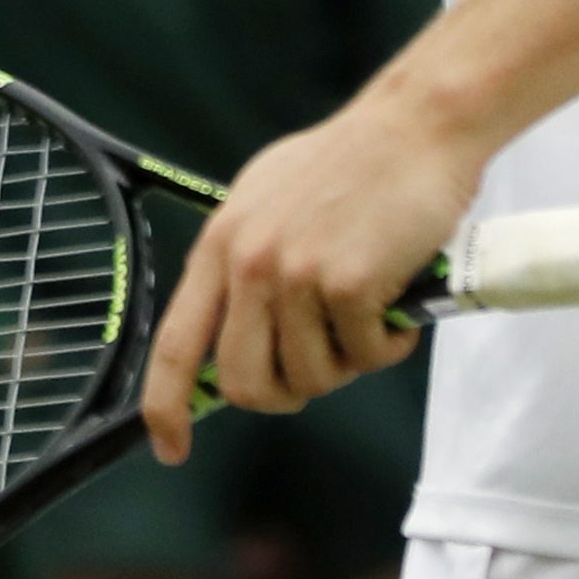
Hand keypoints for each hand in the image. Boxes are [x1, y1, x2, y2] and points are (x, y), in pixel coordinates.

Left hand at [134, 86, 478, 461]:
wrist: (414, 128)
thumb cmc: (349, 166)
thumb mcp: (266, 201)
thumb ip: (243, 263)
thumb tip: (225, 334)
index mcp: (220, 245)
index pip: (173, 343)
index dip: (165, 407)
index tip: (171, 450)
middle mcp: (247, 262)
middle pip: (244, 382)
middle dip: (285, 394)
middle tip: (324, 366)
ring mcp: (295, 273)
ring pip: (312, 377)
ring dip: (349, 362)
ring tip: (370, 313)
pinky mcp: (348, 284)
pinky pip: (367, 357)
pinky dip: (390, 345)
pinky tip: (399, 302)